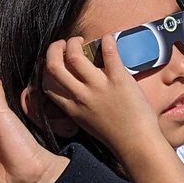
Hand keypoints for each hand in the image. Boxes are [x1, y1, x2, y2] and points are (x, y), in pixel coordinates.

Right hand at [39, 35, 172, 162]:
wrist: (137, 144)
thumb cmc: (114, 135)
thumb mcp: (86, 121)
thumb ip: (77, 105)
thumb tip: (74, 88)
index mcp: (72, 108)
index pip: (47, 84)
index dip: (46, 67)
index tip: (56, 60)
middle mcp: (81, 96)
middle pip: (53, 66)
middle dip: (54, 48)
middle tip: (64, 43)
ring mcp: (99, 87)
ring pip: (75, 56)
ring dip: (74, 42)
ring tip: (81, 40)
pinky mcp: (118, 80)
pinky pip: (109, 54)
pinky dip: (107, 41)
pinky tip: (108, 38)